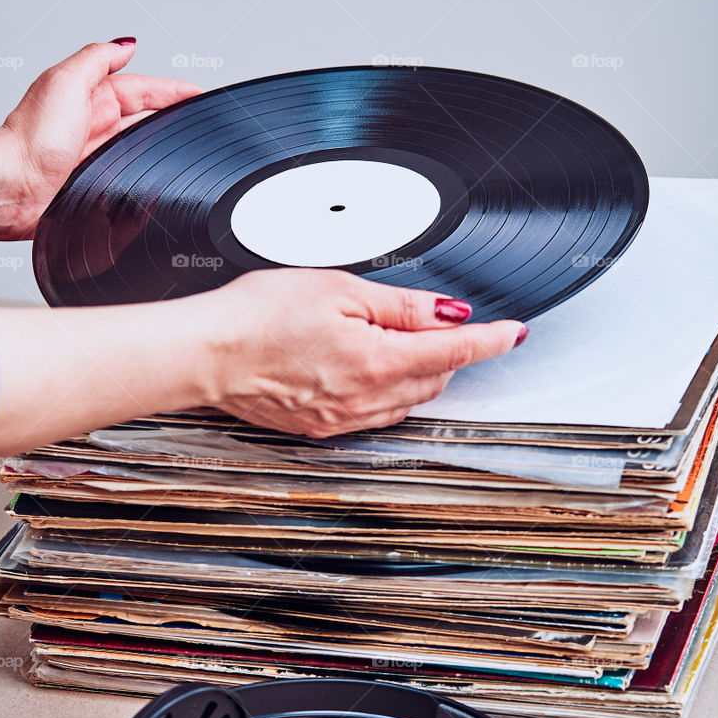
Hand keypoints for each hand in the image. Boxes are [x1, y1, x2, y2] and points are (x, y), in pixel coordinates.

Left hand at [0, 39, 201, 238]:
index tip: (200, 94)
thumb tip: (127, 44)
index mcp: (91, 98)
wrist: (9, 188)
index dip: (174, 91)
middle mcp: (95, 127)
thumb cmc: (29, 138)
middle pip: (148, 119)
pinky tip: (159, 184)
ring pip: (143, 151)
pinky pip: (132, 185)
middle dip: (174, 119)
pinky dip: (146, 185)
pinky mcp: (95, 188)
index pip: (145, 90)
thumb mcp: (65, 81)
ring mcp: (96, 158)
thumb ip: (98, 59)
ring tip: (185, 151)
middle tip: (201, 123)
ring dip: (161, 151)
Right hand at [198, 268, 526, 436]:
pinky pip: (374, 415)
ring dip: (417, 374)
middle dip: (447, 351)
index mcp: (375, 360)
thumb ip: (400, 304)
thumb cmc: (257, 315)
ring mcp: (342, 420)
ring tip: (393, 342)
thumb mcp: (338, 288)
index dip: (490, 339)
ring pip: (407, 401)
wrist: (206, 352)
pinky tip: (366, 370)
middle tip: (434, 322)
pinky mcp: (320, 428)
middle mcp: (364, 399)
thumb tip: (444, 312)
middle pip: (434, 378)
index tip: (512, 333)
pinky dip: (387, 393)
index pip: (454, 349)